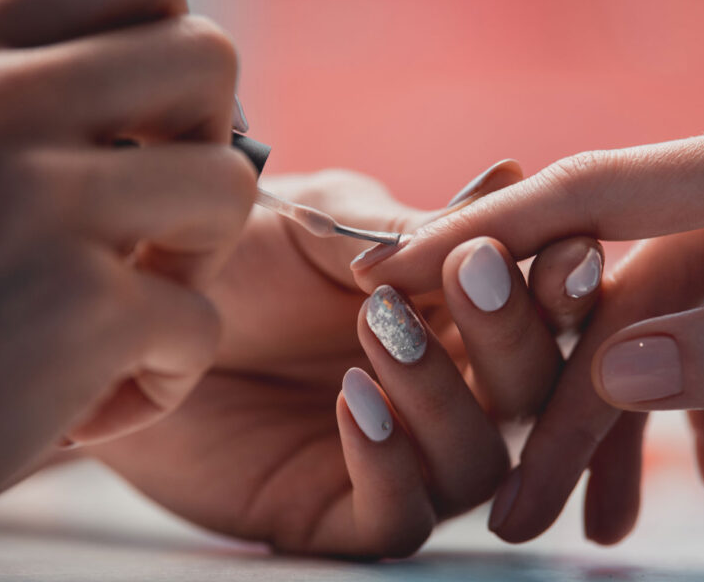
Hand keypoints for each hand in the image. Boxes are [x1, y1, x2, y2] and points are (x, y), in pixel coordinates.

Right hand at [0, 0, 255, 502]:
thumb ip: (16, 96)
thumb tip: (141, 65)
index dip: (168, 68)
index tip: (145, 135)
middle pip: (207, 60)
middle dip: (209, 143)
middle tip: (157, 220)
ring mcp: (38, 199)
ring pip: (230, 184)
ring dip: (198, 263)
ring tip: (127, 310)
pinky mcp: (77, 309)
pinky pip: (198, 323)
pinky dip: (165, 374)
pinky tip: (90, 403)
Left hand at [88, 168, 573, 556]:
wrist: (141, 304)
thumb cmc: (238, 253)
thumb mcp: (329, 224)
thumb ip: (415, 233)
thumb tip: (512, 184)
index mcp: (458, 322)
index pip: (542, 319)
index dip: (562, 291)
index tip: (562, 253)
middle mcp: (446, 395)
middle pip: (528, 397)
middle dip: (510, 336)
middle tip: (471, 273)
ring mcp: (400, 461)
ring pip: (479, 465)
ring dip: (444, 397)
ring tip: (382, 332)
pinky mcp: (338, 514)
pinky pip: (399, 520)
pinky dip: (391, 465)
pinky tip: (356, 400)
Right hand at [356, 65, 703, 541]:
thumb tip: (616, 374)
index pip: (593, 194)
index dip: (486, 234)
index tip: (396, 270)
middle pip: (628, 283)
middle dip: (571, 400)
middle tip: (515, 494)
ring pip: (666, 296)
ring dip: (635, 407)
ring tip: (599, 514)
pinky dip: (700, 364)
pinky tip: (695, 454)